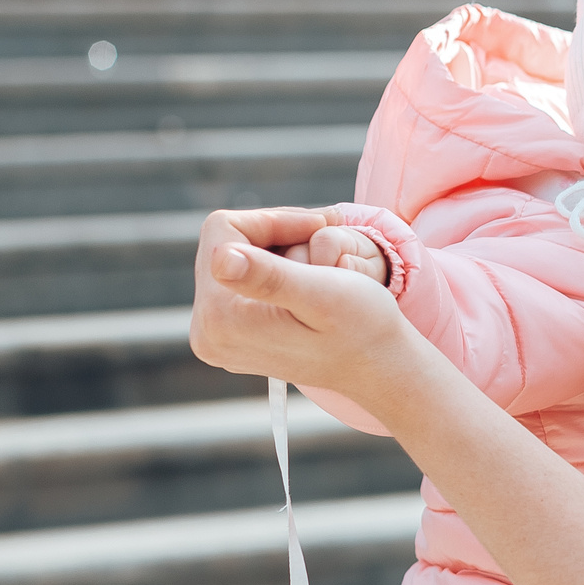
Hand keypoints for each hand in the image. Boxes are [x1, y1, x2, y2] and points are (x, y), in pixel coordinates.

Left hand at [190, 208, 421, 399]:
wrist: (376, 365)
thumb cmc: (361, 328)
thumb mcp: (323, 293)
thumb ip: (269, 275)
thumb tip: (220, 256)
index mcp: (221, 319)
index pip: (224, 231)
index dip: (273, 219)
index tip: (319, 223)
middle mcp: (207, 334)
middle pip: (222, 244)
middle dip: (274, 232)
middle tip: (323, 231)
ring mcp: (216, 338)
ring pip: (233, 260)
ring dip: (276, 247)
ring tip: (318, 260)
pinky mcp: (229, 339)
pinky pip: (239, 281)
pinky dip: (272, 268)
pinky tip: (305, 277)